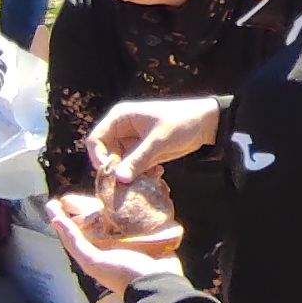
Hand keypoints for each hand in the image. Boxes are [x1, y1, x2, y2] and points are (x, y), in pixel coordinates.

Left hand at [50, 193, 185, 294]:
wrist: (159, 283)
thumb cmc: (124, 274)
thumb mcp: (94, 261)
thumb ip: (75, 241)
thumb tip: (54, 220)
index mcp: (96, 247)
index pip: (76, 227)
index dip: (65, 214)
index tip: (56, 200)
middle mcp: (110, 239)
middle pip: (96, 215)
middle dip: (90, 201)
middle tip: (86, 183)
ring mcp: (130, 234)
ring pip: (118, 211)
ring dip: (115, 197)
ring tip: (113, 178)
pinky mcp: (148, 230)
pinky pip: (139, 211)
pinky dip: (137, 201)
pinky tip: (135, 185)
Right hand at [88, 97, 220, 182]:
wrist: (205, 123)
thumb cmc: (181, 122)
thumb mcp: (159, 141)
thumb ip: (138, 159)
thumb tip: (118, 179)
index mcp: (120, 118)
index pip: (96, 139)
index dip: (99, 157)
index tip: (110, 174)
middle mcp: (122, 130)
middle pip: (105, 154)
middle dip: (114, 170)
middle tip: (126, 184)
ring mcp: (131, 142)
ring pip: (119, 164)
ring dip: (128, 175)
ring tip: (143, 180)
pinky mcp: (142, 153)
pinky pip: (132, 168)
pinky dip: (139, 174)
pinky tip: (155, 174)